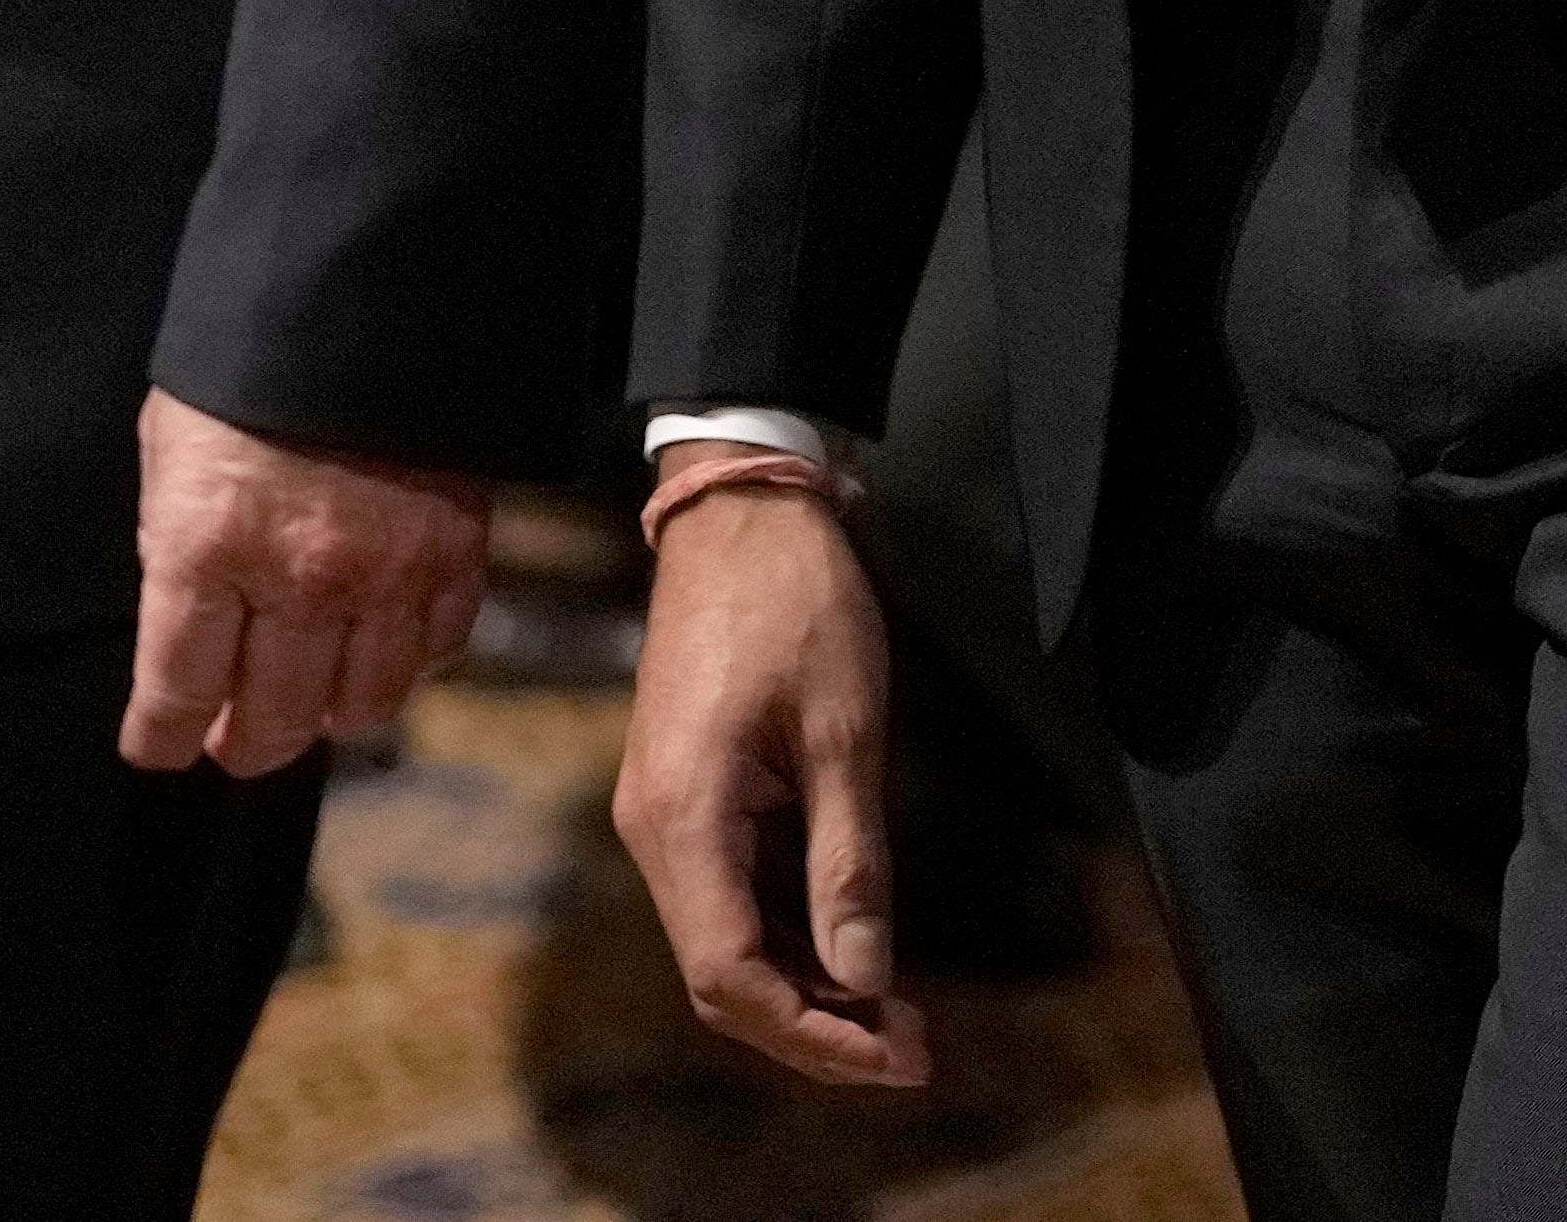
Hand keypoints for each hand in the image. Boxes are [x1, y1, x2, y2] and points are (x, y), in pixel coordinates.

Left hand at [119, 390, 486, 779]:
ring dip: (326, 717)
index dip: (160, 737)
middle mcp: (298, 578)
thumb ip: (179, 549)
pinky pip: (434, 651)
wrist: (358, 289)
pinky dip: (406, 664)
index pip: (176, 691)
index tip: (155, 749)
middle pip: (270, 720)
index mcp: (207, 548)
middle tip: (233, 740)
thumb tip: (191, 633)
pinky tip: (379, 648)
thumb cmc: (243, 367)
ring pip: (360, 707)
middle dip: (242, 743)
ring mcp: (386, 573)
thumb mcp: (170, 452)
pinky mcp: (454, 553)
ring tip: (308, 703)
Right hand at [605, 476, 923, 1086]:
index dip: (814, 1035)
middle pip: (721, 976)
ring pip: (724, 943)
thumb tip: (867, 979)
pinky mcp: (685, 797)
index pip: (732, 976)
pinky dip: (787, 936)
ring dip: (804, 987)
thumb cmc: (797, 604)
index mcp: (684, 818)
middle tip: (911, 1047)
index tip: (898, 1055)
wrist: (740, 510)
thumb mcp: (845, 732)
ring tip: (895, 1011)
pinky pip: (728, 896)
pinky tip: (849, 947)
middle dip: (814, 1026)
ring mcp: (663, 815)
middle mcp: (655, 830)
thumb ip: (850, 861)